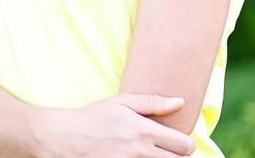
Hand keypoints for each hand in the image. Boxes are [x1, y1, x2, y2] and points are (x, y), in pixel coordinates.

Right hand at [38, 93, 195, 157]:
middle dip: (177, 156)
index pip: (184, 146)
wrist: (68, 138)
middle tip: (167, 148)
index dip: (187, 144)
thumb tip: (180, 102)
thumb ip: (153, 102)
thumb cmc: (95, 116)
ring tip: (154, 153)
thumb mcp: (123, 101)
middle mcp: (142, 153)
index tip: (180, 141)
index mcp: (145, 131)